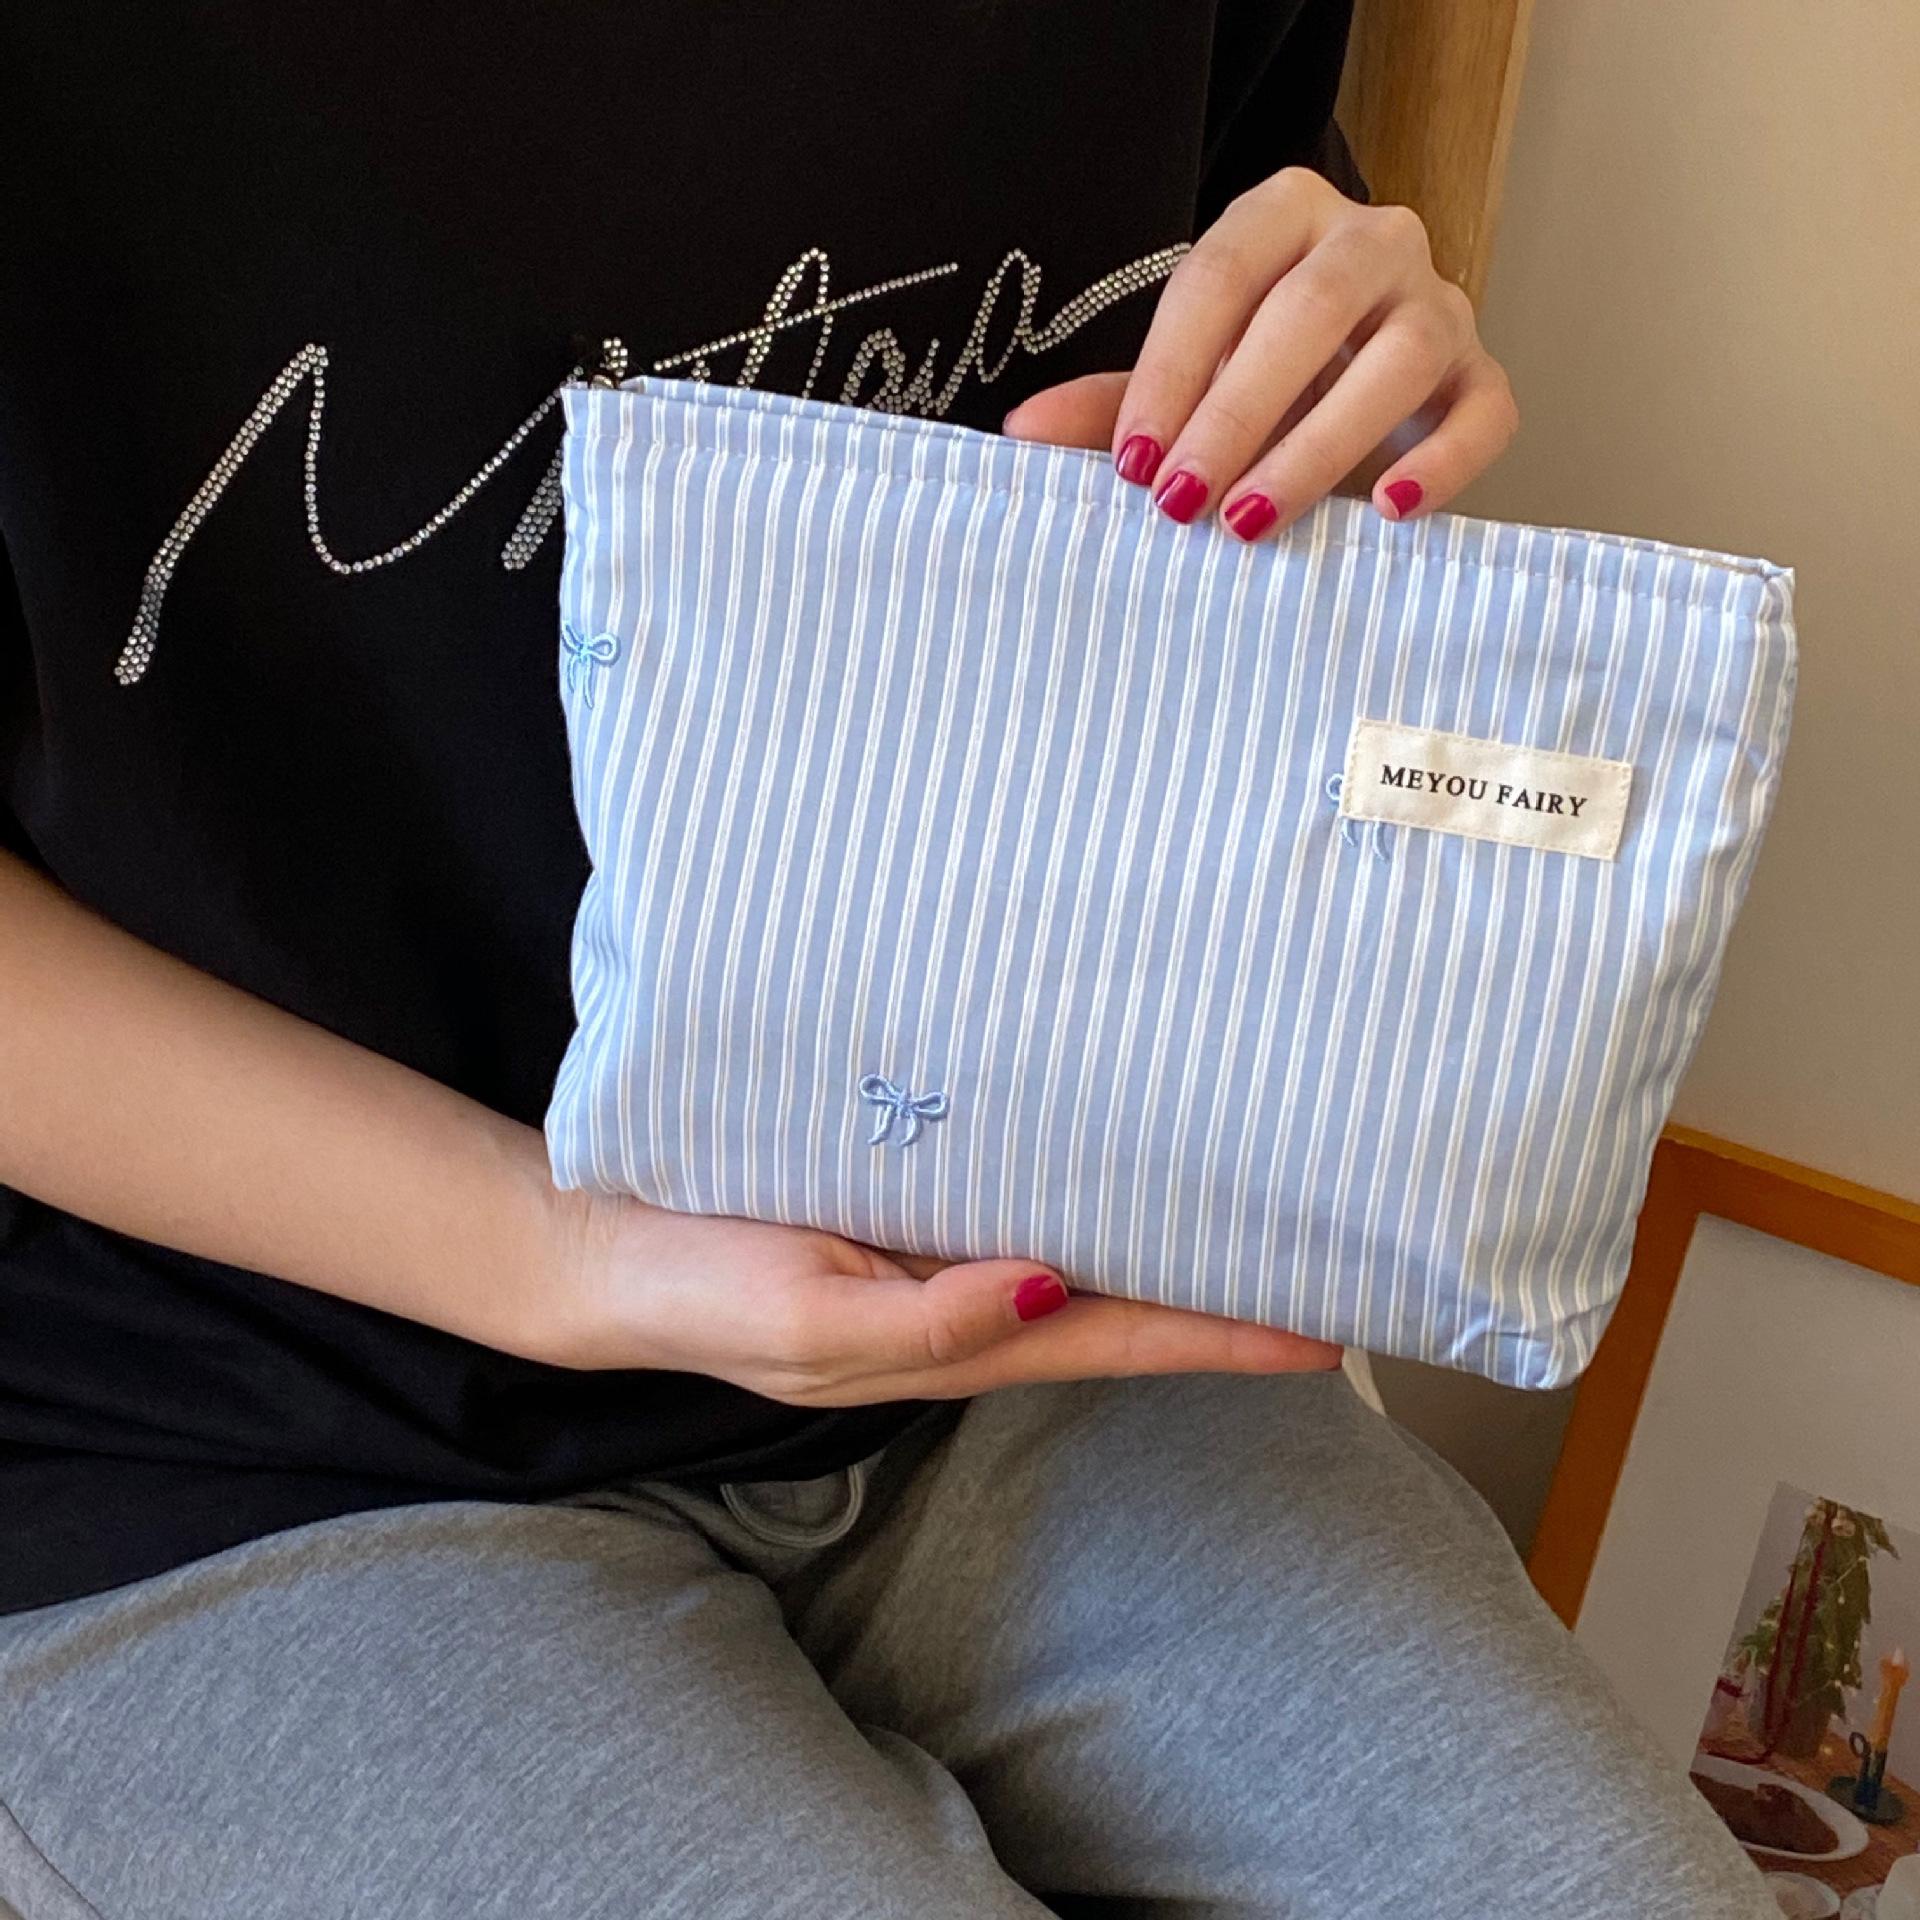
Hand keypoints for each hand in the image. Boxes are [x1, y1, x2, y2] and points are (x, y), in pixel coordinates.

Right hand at [540, 1190, 1340, 1403]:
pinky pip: (1019, 1190)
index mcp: (959, 1340)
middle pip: (1126, 1300)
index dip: (1224, 1338)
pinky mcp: (908, 1199)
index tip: (1330, 1327)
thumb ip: (928, 1318)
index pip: (1122, 1343)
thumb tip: (1054, 1289)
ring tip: (1255, 1198)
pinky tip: (1116, 1145)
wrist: (604, 1246)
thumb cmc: (698, 1292)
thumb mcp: (808, 1319)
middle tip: (1327, 1248)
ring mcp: (943, 1250)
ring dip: (1166, 1235)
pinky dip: (1082, 1179)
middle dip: (1224, 1288)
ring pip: (1083, 1245)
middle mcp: (971, 1299)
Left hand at [1004, 167, 1517, 537]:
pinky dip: (1442, 464)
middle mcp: (1371, 242)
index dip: (1170, 373)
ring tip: (1252, 523)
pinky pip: (1484, 412)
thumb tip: (1021, 433)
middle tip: (1182, 503)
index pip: (1221, 277)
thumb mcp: (1178, 387)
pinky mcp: (1480, 376)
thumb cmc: (1253, 379)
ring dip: (1318, 449)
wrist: (1347, 387)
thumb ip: (1111, 406)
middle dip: (1236, 415)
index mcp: (1284, 217)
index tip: (1133, 465)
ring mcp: (1437, 305)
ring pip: (1398, 361)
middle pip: (1308, 312)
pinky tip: (1387, 513)